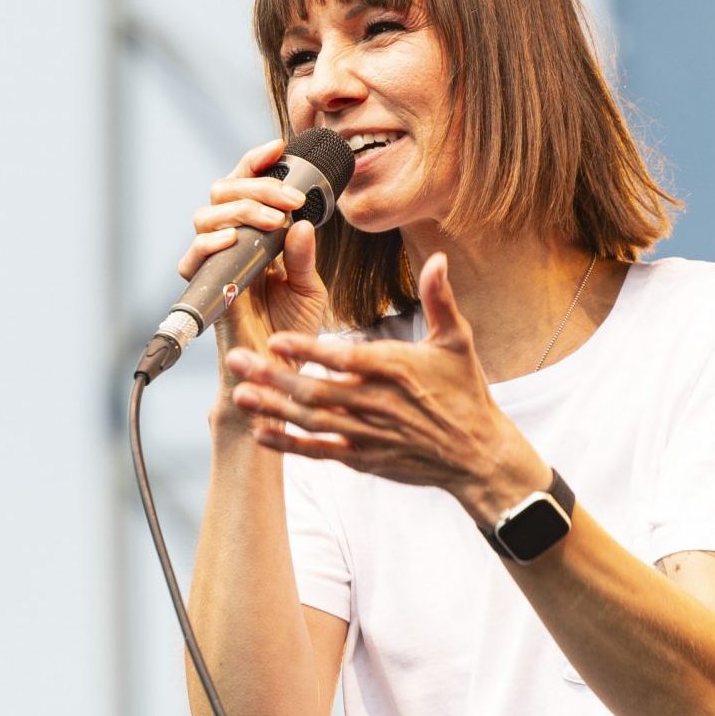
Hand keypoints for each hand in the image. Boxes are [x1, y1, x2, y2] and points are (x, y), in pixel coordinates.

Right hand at [178, 138, 330, 370]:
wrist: (277, 373)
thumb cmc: (290, 332)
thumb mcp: (309, 288)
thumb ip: (304, 256)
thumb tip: (303, 222)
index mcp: (254, 237)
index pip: (245, 186)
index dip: (256, 162)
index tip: (279, 147)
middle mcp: (231, 245)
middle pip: (222, 191)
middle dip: (256, 185)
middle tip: (290, 199)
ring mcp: (215, 265)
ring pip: (206, 217)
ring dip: (241, 209)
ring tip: (274, 221)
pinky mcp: (205, 289)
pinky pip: (192, 258)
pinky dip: (212, 243)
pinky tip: (237, 239)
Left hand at [224, 252, 546, 519]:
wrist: (477, 455)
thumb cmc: (466, 393)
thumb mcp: (458, 342)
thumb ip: (440, 299)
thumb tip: (437, 257)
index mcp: (397, 370)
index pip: (346, 359)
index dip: (309, 351)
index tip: (276, 340)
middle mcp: (379, 405)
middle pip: (318, 391)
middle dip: (274, 377)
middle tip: (237, 361)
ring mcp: (369, 435)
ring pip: (312, 422)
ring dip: (273, 409)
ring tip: (238, 395)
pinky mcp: (365, 458)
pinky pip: (321, 452)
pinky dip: (290, 445)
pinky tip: (261, 434)